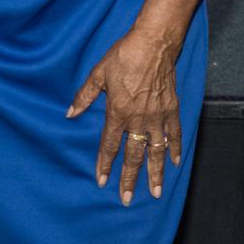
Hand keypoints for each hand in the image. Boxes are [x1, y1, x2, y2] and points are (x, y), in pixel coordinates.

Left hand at [66, 24, 182, 206]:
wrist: (153, 44)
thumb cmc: (124, 56)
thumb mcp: (98, 74)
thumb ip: (84, 96)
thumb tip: (70, 113)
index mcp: (118, 112)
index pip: (109, 145)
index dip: (104, 164)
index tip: (101, 181)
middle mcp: (138, 119)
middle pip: (133, 155)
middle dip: (130, 179)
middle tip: (127, 199)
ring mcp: (157, 116)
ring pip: (156, 151)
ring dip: (155, 173)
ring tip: (157, 193)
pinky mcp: (172, 109)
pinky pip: (174, 133)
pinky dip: (174, 148)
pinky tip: (174, 162)